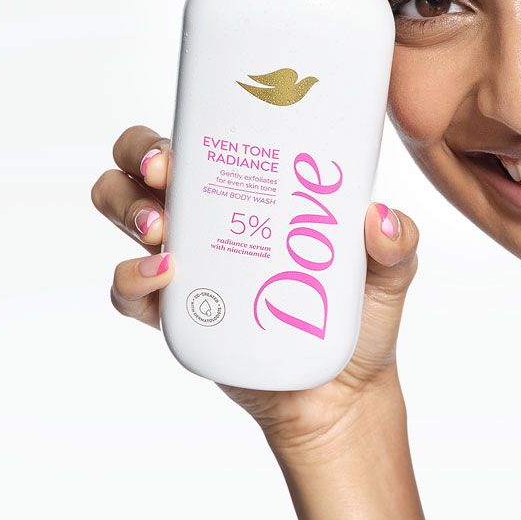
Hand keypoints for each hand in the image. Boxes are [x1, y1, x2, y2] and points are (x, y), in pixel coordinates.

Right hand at [91, 124, 418, 451]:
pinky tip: (163, 276)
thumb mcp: (390, 272)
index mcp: (253, 188)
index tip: (188, 136)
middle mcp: (209, 217)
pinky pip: (126, 291)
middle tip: (165, 175)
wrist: (340, 394)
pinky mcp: (173, 315)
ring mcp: (185, 264)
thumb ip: (397, 242)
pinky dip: (130, 278)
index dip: (183, 125)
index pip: (201, 138)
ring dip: (127, 208)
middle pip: (141, 164)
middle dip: (140, 156)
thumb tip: (379, 217)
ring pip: (122, 211)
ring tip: (162, 232)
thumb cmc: (358, 317)